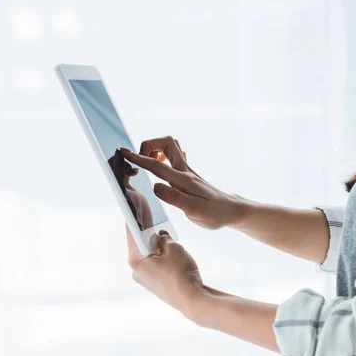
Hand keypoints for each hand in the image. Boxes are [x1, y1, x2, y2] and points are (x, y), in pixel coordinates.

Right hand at [120, 137, 242, 229]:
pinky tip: (161, 167)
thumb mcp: (194, 211)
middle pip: (166, 142)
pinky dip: (163, 156)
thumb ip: (174, 198)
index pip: (156, 164)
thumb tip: (155, 186)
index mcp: (183, 180)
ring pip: (170, 147)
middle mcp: (185, 171)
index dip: (138, 157)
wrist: (231, 211)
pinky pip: (174, 156)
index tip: (123, 152)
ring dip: (155, 150)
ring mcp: (188, 171)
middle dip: (148, 146)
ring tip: (149, 165)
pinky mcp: (189, 175)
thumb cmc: (214, 214)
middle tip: (140, 161)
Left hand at [126, 225, 204, 318]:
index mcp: (136, 260)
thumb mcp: (174, 248)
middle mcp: (137, 271)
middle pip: (139, 245)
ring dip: (155, 244)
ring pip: (148, 256)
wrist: (192, 299)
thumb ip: (164, 238)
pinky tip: (170, 250)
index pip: (132, 233)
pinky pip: (155, 265)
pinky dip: (160, 256)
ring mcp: (146, 280)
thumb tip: (161, 237)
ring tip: (164, 233)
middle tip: (152, 216)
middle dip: (146, 231)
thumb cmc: (181, 273)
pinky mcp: (156, 285)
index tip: (135, 205)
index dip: (136, 217)